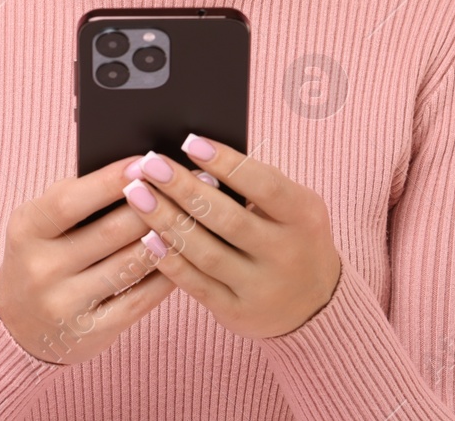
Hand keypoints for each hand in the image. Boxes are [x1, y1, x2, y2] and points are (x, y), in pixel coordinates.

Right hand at [0, 156, 178, 364]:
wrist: (19, 325)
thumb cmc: (45, 253)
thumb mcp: (43, 223)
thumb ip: (79, 197)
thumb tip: (138, 169)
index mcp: (27, 230)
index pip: (70, 201)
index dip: (109, 180)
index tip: (145, 161)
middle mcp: (41, 268)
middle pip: (110, 231)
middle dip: (156, 204)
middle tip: (192, 182)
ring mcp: (65, 304)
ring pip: (131, 264)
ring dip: (168, 236)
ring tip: (196, 214)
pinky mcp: (90, 332)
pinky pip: (141, 298)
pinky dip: (167, 273)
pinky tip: (185, 254)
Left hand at [119, 136, 340, 338]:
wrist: (315, 304)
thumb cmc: (292, 237)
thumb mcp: (293, 207)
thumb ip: (256, 185)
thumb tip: (197, 153)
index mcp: (304, 217)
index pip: (264, 186)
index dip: (226, 163)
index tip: (190, 142)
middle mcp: (286, 254)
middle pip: (229, 219)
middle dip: (184, 189)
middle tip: (150, 165)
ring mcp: (263, 288)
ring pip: (207, 254)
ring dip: (168, 222)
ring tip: (138, 195)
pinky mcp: (239, 313)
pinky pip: (198, 286)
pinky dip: (171, 261)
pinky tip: (147, 238)